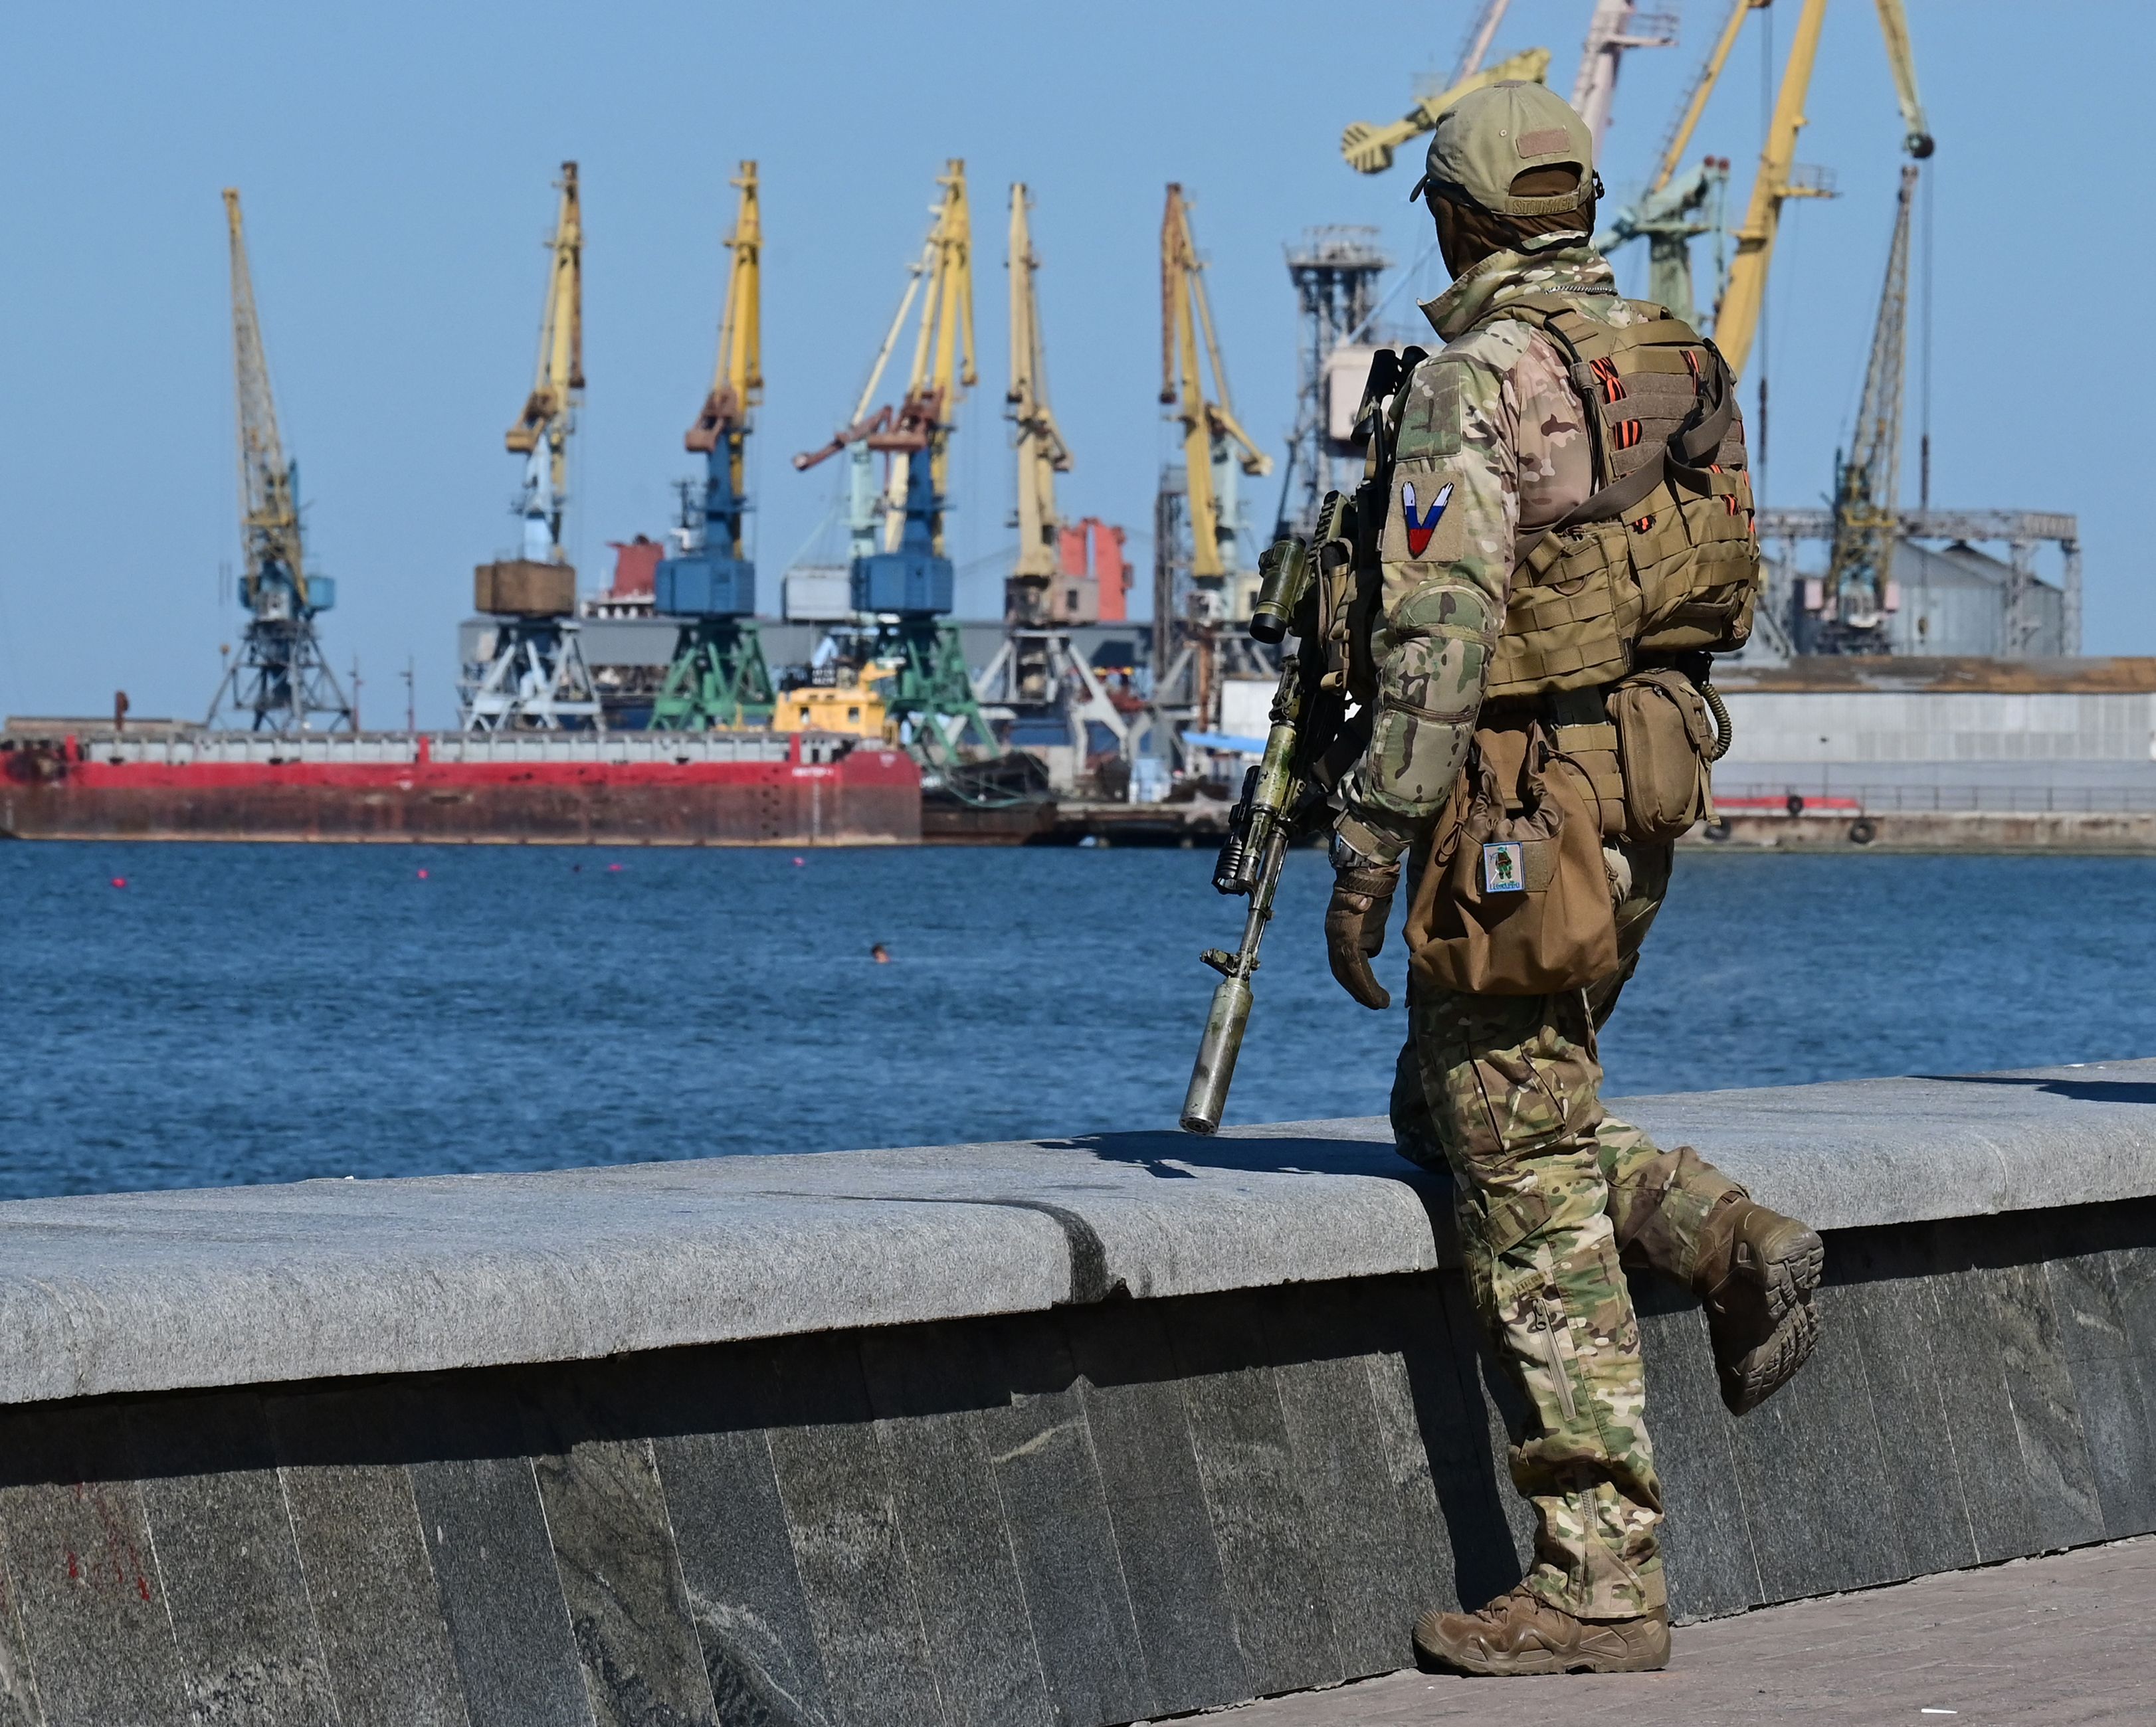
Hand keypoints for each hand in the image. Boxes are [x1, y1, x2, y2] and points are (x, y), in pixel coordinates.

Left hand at [1326, 863, 1398, 1008]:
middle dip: (1356, 990)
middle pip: (1341, 971)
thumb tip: (1370, 951)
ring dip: (1364, 992)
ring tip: (1379, 1004)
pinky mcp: (1349, 939)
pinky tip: (1378, 997)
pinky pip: (1357, 969)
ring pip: (1349, 974)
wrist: (1370, 871)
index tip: (1362, 992)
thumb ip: (1368, 936)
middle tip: (1372, 1004)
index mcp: (1335, 930)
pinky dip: (1367, 986)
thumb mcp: (1369, 916)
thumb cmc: (1373, 889)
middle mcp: (1333, 935)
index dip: (1350, 979)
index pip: (1339, 961)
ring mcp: (1339, 937)